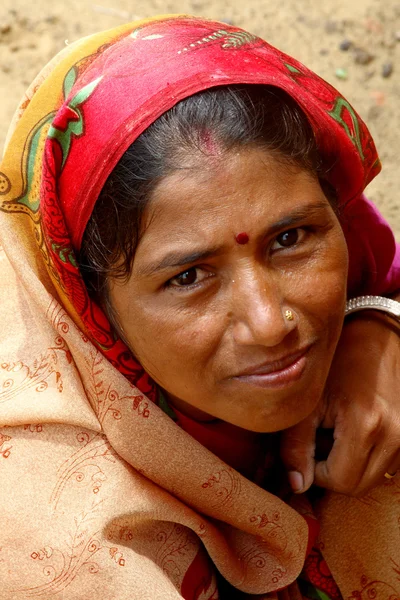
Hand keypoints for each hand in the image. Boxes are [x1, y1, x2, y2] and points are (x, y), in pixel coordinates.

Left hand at [280, 310, 399, 495]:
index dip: (315, 471)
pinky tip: (354, 431)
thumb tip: (296, 483)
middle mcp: (394, 436)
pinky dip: (366, 457)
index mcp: (367, 425)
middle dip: (332, 472)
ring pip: (372, 478)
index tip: (306, 448)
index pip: (338, 481)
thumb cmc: (339, 362)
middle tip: (320, 440)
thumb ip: (296, 445)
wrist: (378, 337)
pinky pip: (386, 465)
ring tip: (337, 432)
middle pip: (358, 486)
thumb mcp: (310, 401)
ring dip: (349, 465)